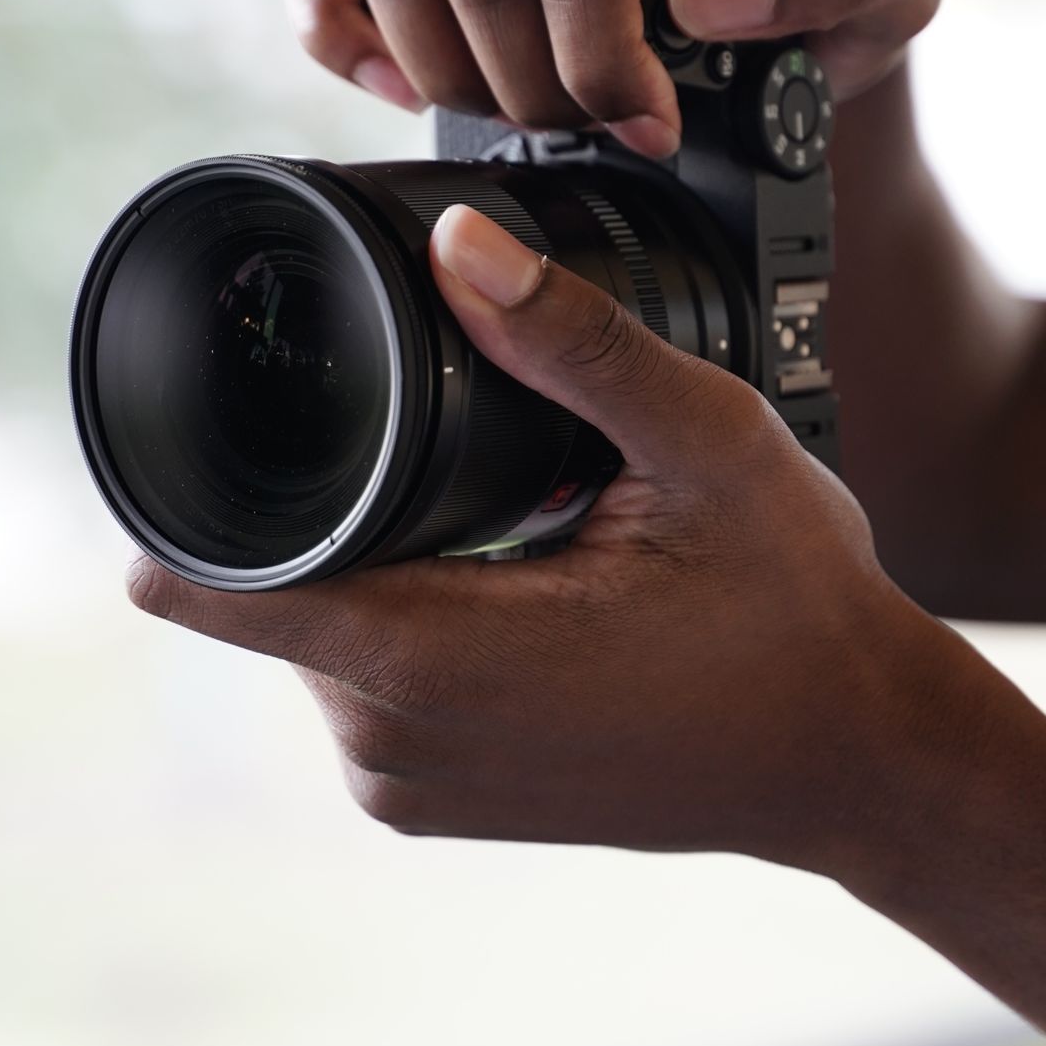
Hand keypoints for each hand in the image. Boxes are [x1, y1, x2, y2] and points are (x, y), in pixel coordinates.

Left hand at [126, 203, 970, 868]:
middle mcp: (390, 742)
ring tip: (508, 528)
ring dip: (377, 565)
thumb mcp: (705, 446)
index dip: (187, 490)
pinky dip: (411, 622)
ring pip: (314, 629)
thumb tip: (454, 242)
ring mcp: (410, 786)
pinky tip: (516, 588)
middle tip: (462, 461)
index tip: (236, 412)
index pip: (195, 585)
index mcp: (427, 657)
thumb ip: (572, 341)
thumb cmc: (794, 610)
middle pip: (265, 582)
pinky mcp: (436, 804)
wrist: (858, 762)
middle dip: (332, 507)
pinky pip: (366, 684)